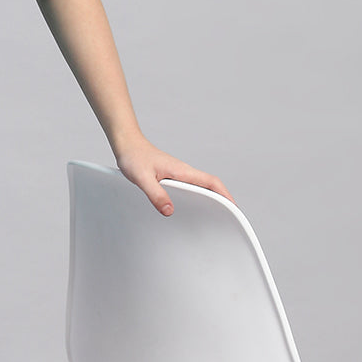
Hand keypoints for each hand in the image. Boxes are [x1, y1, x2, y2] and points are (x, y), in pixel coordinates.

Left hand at [114, 137, 232, 216]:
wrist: (128, 145)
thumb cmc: (134, 157)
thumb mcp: (142, 178)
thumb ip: (156, 194)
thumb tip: (169, 211)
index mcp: (182, 171)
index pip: (211, 182)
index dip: (224, 194)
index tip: (233, 207)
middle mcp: (184, 171)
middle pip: (210, 185)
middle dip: (223, 199)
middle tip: (229, 216)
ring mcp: (179, 173)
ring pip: (201, 186)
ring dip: (211, 198)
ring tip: (215, 215)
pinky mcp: (172, 176)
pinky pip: (190, 187)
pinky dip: (197, 196)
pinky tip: (192, 206)